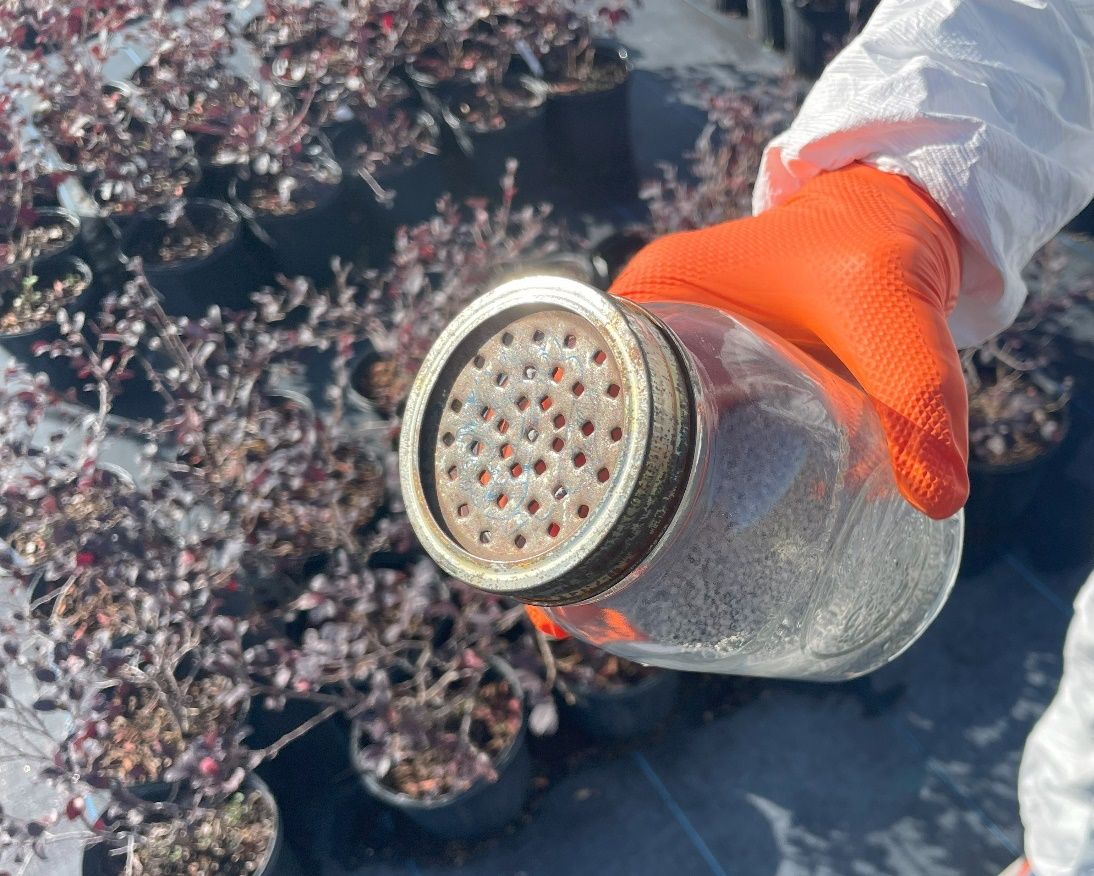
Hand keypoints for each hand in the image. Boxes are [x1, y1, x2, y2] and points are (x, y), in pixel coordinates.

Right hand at [525, 163, 967, 639]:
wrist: (891, 223)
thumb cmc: (878, 251)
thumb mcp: (893, 314)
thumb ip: (919, 396)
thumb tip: (934, 501)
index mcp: (658, 296)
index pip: (572, 382)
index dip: (544, 462)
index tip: (536, 539)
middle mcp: (645, 331)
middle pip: (576, 434)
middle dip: (562, 515)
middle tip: (556, 603)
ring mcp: (669, 366)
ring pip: (607, 453)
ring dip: (594, 523)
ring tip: (583, 609)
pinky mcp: (701, 393)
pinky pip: (653, 453)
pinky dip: (641, 508)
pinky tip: (647, 570)